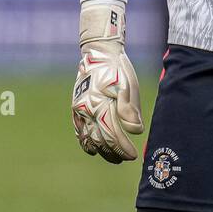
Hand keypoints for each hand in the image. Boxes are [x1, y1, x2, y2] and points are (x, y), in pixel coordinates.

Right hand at [71, 3, 143, 162]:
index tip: (133, 156)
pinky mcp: (75, 109)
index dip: (123, 149)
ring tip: (113, 157)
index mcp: (101, 106)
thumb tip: (136, 131)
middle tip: (126, 158)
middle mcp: (87, 111)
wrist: (97, 53)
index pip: (113, 136)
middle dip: (114, 153)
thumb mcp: (128, 85)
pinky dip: (86, 142)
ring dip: (100, 151)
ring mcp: (79, 111)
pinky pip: (78, 131)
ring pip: (88, 139)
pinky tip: (94, 148)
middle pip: (100, 141)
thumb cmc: (117, 69)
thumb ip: (130, 109)